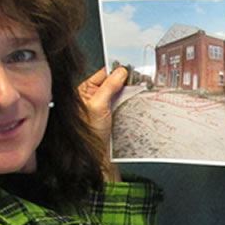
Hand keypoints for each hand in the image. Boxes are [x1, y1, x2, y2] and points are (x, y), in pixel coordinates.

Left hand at [77, 67, 127, 181]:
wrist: (97, 155)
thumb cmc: (89, 134)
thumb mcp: (98, 105)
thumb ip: (109, 86)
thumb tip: (120, 71)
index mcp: (85, 90)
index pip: (104, 73)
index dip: (117, 70)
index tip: (131, 69)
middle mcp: (94, 96)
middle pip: (114, 82)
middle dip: (126, 81)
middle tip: (138, 80)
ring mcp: (105, 105)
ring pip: (121, 92)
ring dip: (130, 92)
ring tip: (139, 90)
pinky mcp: (114, 113)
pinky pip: (124, 102)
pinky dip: (131, 101)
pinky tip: (136, 101)